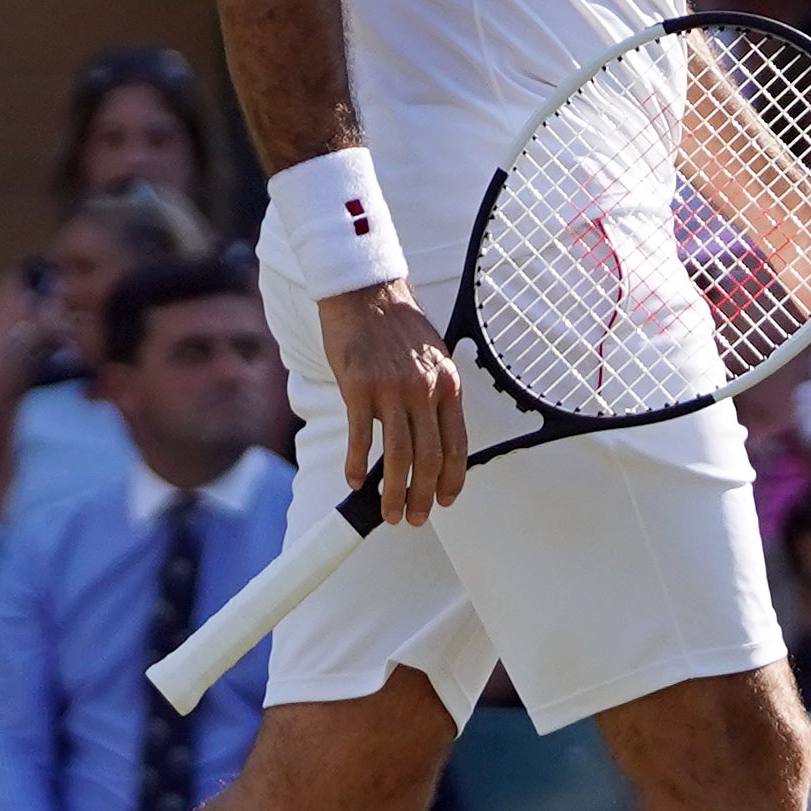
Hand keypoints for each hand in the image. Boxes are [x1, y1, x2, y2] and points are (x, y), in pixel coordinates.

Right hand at [320, 280, 470, 523]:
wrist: (365, 292)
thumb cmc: (397, 326)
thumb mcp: (432, 357)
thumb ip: (436, 393)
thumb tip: (434, 433)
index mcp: (447, 384)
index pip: (457, 445)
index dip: (451, 479)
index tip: (445, 500)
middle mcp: (424, 390)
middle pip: (428, 458)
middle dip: (422, 496)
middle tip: (413, 518)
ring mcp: (391, 389)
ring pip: (397, 456)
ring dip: (392, 492)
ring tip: (386, 512)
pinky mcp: (358, 387)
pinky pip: (360, 437)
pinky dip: (356, 464)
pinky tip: (353, 481)